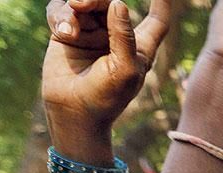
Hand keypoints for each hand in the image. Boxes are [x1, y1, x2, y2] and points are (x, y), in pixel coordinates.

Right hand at [43, 0, 170, 131]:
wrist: (74, 112)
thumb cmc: (107, 97)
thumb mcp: (125, 69)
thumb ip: (124, 36)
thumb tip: (118, 3)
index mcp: (139, 46)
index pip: (157, 20)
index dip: (162, 4)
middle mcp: (115, 35)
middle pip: (111, 1)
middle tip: (82, 3)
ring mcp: (90, 33)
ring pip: (83, 2)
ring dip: (75, 7)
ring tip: (69, 30)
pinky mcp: (66, 34)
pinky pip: (61, 10)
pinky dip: (60, 17)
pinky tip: (64, 34)